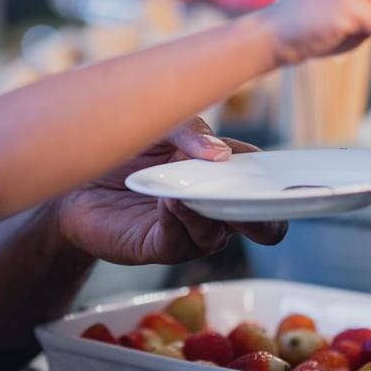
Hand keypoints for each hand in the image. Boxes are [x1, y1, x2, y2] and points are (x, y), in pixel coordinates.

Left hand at [48, 117, 287, 265]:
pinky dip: (179, 218)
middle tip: (262, 206)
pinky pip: (180, 239)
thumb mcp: (161, 124)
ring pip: (218, 234)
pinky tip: (168, 198)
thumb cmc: (124, 147)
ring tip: (187, 188)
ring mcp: (189, 229)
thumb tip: (221, 154)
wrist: (73, 175)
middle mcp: (215, 206)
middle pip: (259, 222)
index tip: (296, 180)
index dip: (283, 183)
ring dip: (208, 211)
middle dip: (268, 217)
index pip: (264, 180)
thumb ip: (191, 131)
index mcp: (225, 173)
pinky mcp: (159, 246)